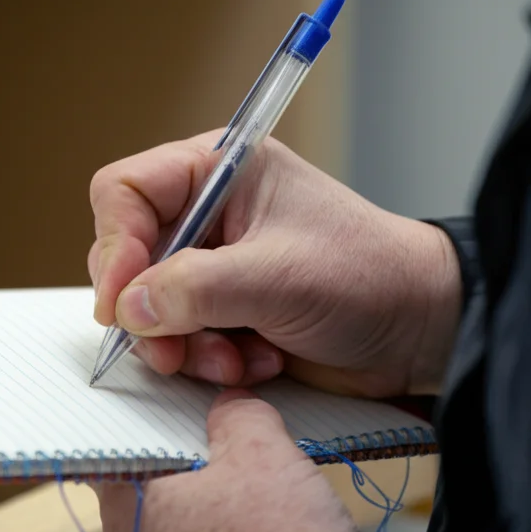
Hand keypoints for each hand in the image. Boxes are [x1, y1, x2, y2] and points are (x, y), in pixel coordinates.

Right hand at [88, 130, 462, 397]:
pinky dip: (206, 359)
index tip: (118, 302)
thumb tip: (127, 309)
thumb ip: (194, 289)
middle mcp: (205, 213)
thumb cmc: (367, 277)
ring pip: (146, 305)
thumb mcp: (277, 276)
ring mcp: (210, 263)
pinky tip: (255, 361)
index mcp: (217, 170)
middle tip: (171, 346)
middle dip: (149, 309)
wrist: (416, 331)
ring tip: (233, 357)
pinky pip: (176, 337)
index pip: (125, 192)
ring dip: (183, 344)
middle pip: (127, 255)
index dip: (113, 246)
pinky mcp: (218, 308)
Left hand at [94, 390, 369, 531]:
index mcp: (127, 508)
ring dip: (213, 504)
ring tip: (258, 489)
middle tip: (233, 443)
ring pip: (181, 524)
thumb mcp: (262, 451)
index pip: (127, 448)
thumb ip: (236, 415)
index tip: (193, 411)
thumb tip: (230, 406)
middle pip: (155, 486)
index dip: (162, 423)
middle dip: (193, 464)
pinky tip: (265, 529)